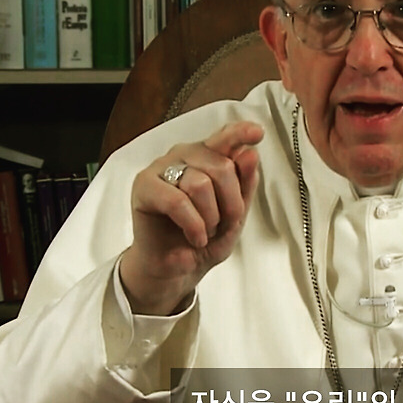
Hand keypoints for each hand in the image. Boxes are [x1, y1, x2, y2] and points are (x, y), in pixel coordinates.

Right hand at [119, 121, 263, 314]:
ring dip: (210, 217)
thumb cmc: (204, 239)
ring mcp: (162, 167)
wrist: (177, 269)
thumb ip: (245, 184)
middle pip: (221, 166)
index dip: (241, 133)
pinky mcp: (144, 185)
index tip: (258, 133)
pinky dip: (192, 225)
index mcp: (209, 156)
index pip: (226, 137)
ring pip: (200, 183)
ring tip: (204, 232)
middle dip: (230, 204)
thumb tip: (250, 153)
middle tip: (223, 225)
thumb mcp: (235, 215)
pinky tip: (195, 238)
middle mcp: (185, 154)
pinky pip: (177, 201)